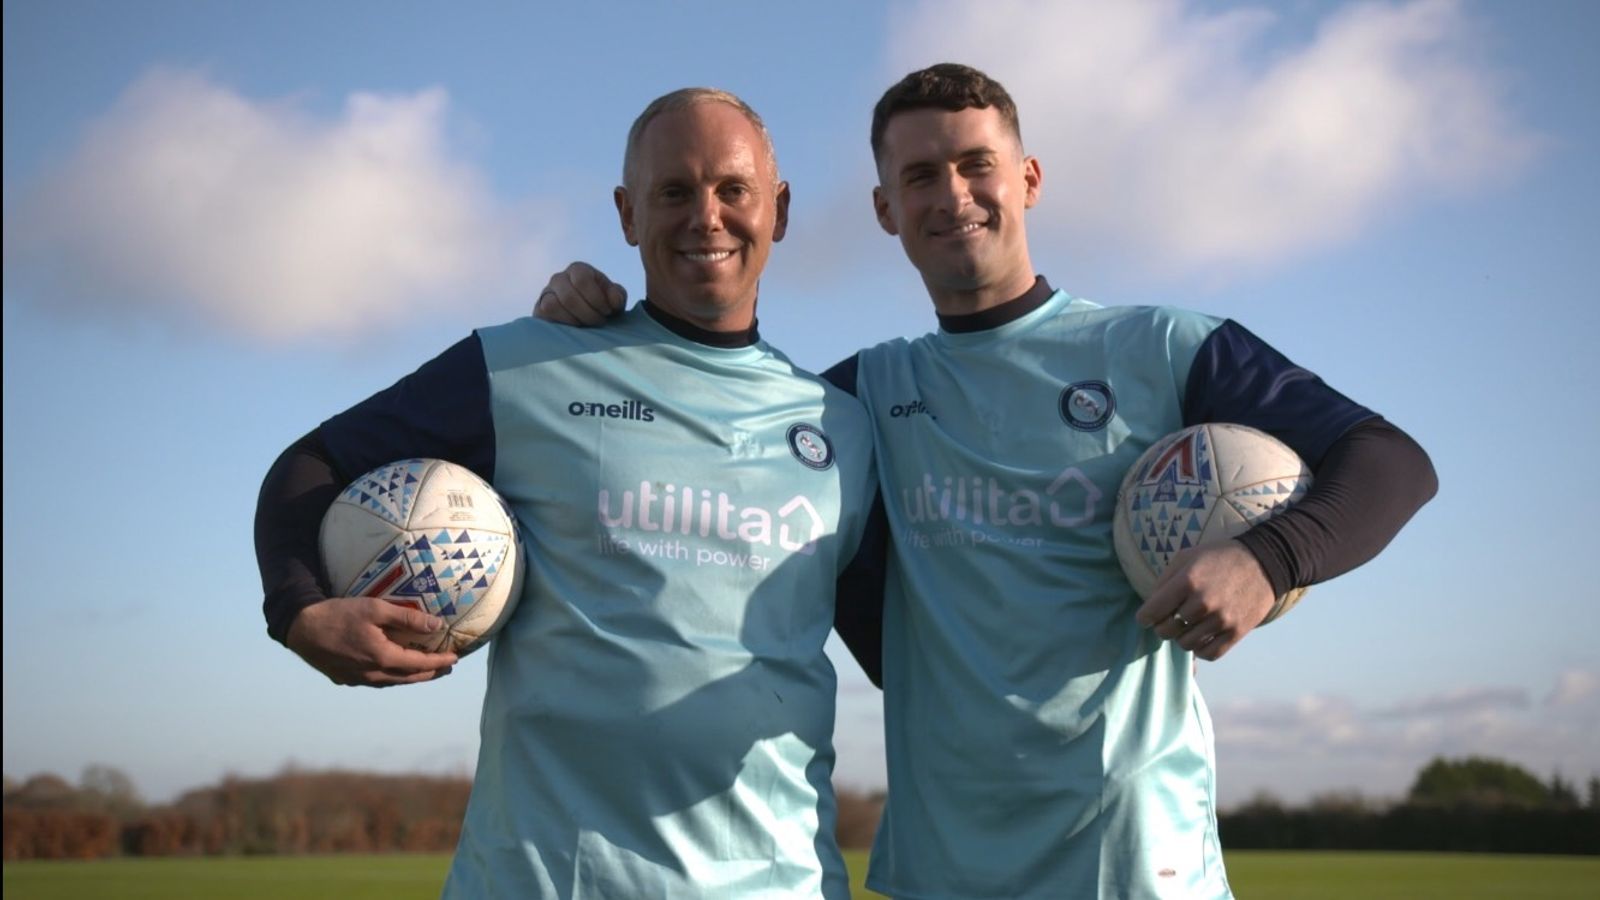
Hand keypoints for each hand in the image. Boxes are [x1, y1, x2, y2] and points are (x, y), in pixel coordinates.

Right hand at [286, 596, 458, 686]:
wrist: (301, 628)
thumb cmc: (339, 614)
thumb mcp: (375, 609)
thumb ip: (407, 618)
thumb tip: (436, 625)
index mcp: (383, 658)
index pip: (420, 664)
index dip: (440, 662)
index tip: (456, 658)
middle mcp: (372, 675)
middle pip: (409, 678)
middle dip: (431, 673)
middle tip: (446, 666)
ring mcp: (358, 679)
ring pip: (393, 682)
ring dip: (412, 676)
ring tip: (425, 669)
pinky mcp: (345, 679)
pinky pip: (376, 681)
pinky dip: (392, 676)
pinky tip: (393, 669)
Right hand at [533, 261, 625, 325]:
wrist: (588, 321)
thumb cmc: (603, 307)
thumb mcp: (615, 300)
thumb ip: (617, 296)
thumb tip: (613, 301)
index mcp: (578, 270)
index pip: (582, 279)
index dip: (596, 298)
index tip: (608, 312)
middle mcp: (559, 278)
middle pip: (568, 296)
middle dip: (588, 314)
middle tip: (599, 323)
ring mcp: (546, 294)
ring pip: (552, 305)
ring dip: (573, 321)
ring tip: (586, 327)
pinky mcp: (538, 310)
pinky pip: (543, 316)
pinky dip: (561, 325)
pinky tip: (574, 331)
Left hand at [1134, 541, 1275, 660]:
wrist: (1264, 562)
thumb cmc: (1219, 558)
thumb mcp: (1186, 557)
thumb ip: (1164, 581)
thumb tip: (1149, 607)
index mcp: (1187, 581)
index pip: (1151, 612)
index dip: (1145, 617)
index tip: (1147, 617)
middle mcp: (1203, 603)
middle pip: (1166, 631)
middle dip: (1163, 626)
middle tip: (1171, 619)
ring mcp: (1221, 620)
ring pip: (1185, 644)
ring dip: (1182, 637)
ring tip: (1188, 625)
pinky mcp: (1237, 633)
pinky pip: (1208, 654)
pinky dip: (1200, 649)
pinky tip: (1202, 636)